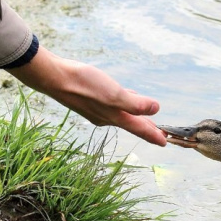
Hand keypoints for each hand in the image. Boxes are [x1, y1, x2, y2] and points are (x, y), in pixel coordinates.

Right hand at [5, 46, 166, 145]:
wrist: (55, 78)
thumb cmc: (85, 85)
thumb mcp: (115, 95)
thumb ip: (136, 104)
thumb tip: (156, 110)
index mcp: (115, 117)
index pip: (139, 129)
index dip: (154, 135)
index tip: (165, 143)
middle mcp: (106, 116)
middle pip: (132, 123)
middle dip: (146, 127)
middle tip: (159, 132)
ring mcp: (97, 109)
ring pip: (122, 113)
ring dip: (135, 115)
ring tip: (145, 116)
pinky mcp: (90, 100)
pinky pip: (113, 104)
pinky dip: (123, 102)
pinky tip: (124, 95)